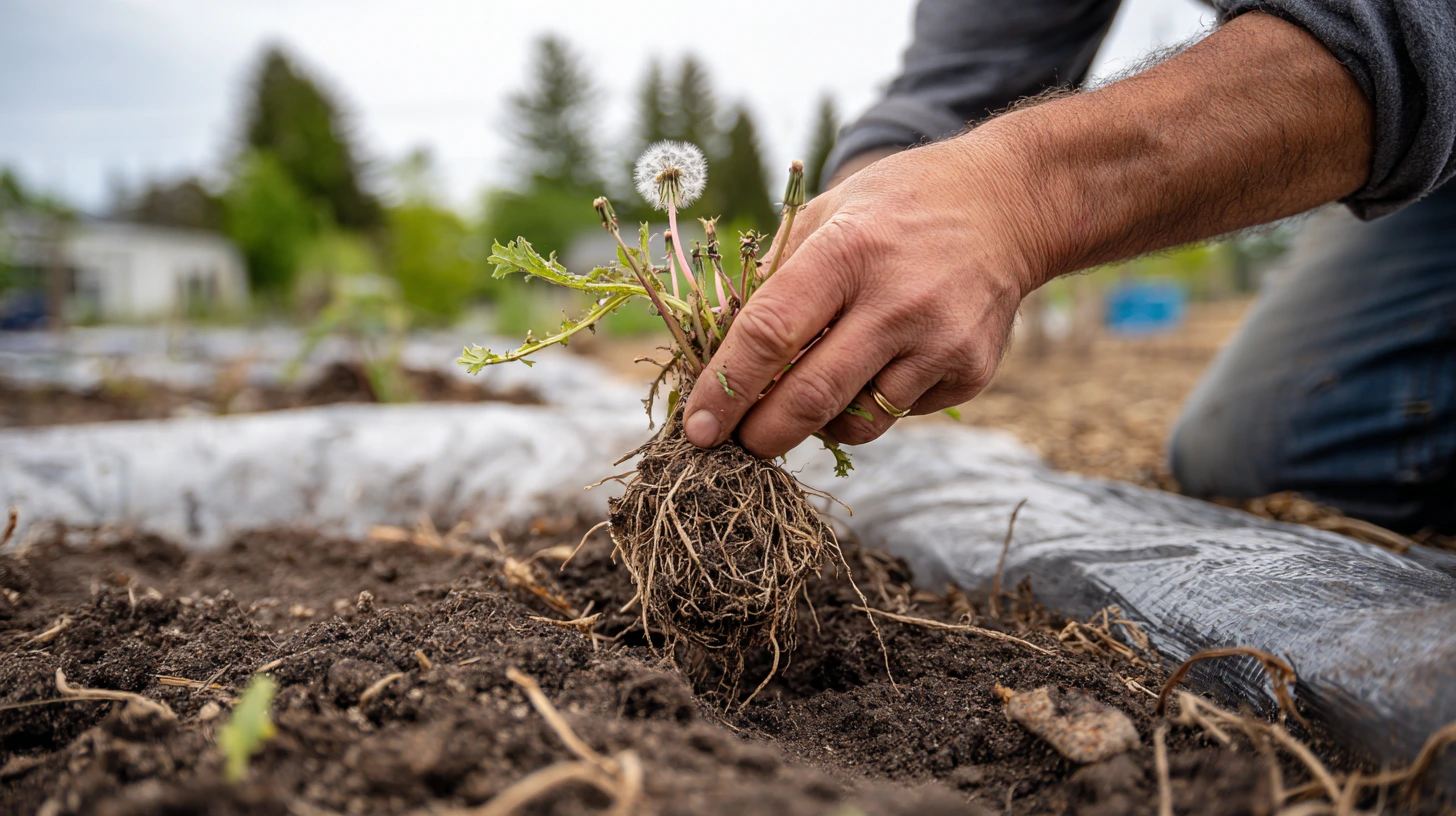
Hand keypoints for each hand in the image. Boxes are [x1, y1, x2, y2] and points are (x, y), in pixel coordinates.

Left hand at [681, 133, 1042, 457]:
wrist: (1008, 205)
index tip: (696, 427)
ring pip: (856, 422)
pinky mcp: (970, 371)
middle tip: (736, 446)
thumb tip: (717, 354)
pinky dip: (871, 404)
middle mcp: (897, 301)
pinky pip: (898, 414)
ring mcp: (940, 342)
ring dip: (817, 423)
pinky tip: (881, 362)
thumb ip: (772, 277)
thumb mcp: (827, 213)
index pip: (769, 335)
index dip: (724, 389)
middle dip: (760, 436)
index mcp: (848, 251)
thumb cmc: (896, 209)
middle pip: (809, 397)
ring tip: (812, 391)